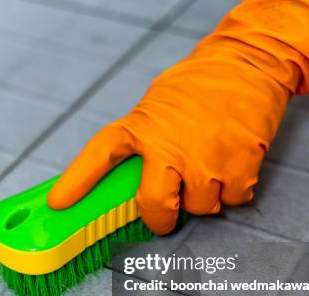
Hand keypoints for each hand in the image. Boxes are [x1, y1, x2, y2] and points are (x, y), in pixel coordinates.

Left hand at [47, 37, 289, 234]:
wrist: (249, 62)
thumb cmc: (200, 84)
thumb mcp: (157, 106)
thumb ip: (144, 140)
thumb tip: (136, 174)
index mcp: (142, 128)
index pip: (99, 156)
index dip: (76, 183)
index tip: (59, 203)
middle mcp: (168, 149)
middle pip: (155, 206)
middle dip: (160, 220)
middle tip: (165, 217)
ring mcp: (204, 162)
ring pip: (200, 208)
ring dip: (204, 197)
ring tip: (209, 167)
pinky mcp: (239, 168)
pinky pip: (233, 200)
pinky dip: (234, 189)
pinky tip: (232, 163)